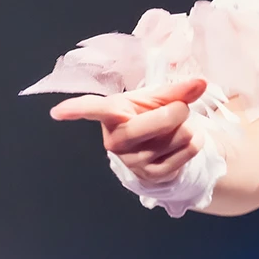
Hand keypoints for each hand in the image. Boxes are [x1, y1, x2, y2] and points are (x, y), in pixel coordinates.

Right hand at [50, 78, 207, 183]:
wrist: (161, 145)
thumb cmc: (150, 114)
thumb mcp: (158, 98)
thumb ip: (178, 90)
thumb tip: (201, 83)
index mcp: (112, 114)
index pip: (92, 110)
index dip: (75, 110)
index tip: (57, 112)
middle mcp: (116, 140)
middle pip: (145, 125)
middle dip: (173, 112)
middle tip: (181, 107)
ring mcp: (132, 161)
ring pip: (174, 138)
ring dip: (187, 127)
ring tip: (178, 126)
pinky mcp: (152, 175)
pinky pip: (185, 153)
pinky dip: (195, 142)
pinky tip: (187, 139)